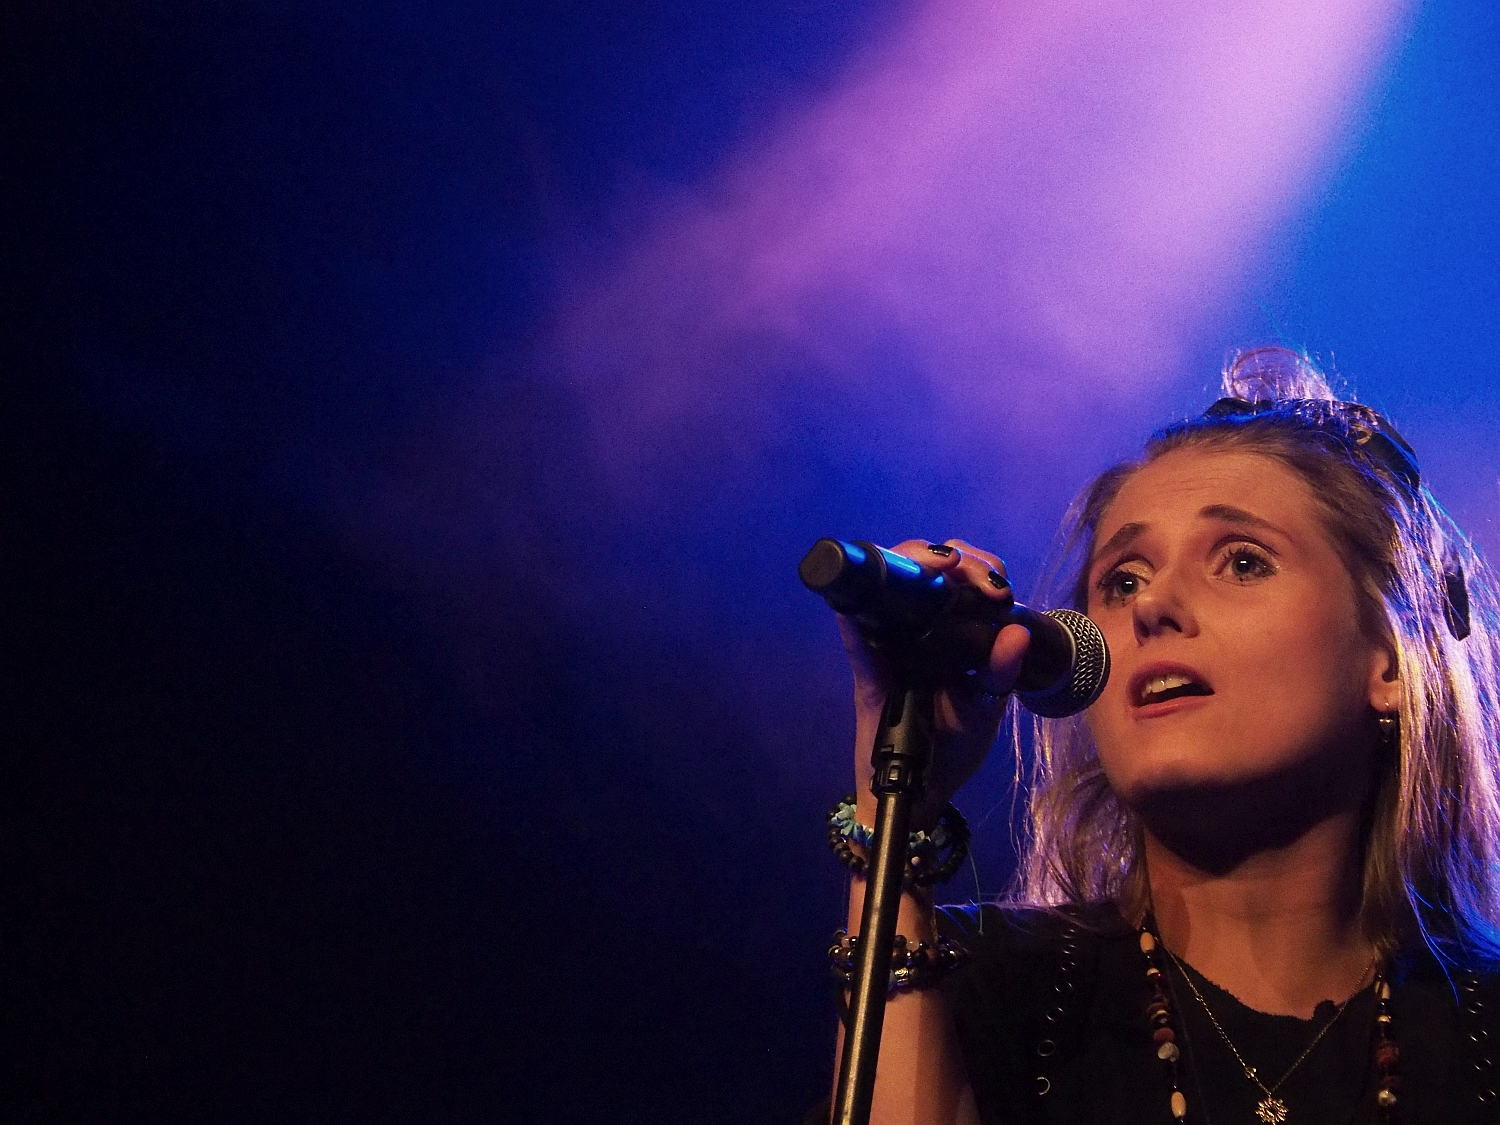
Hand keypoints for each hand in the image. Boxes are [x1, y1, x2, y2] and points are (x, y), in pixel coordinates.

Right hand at [840, 539, 1030, 825]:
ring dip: (911, 561)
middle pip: (928, 567)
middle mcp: (923, 627)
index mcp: (959, 632)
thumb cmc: (954, 746)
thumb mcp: (986, 708)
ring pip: (891, 581)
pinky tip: (873, 591)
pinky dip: (856, 607)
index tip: (994, 579)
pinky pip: (853, 627)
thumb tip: (1018, 631)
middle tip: (964, 568)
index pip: (968, 579)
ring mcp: (889, 639)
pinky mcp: (864, 662)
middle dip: (950, 554)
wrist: (918, 788)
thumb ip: (1000, 672)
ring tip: (937, 566)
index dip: (979, 564)